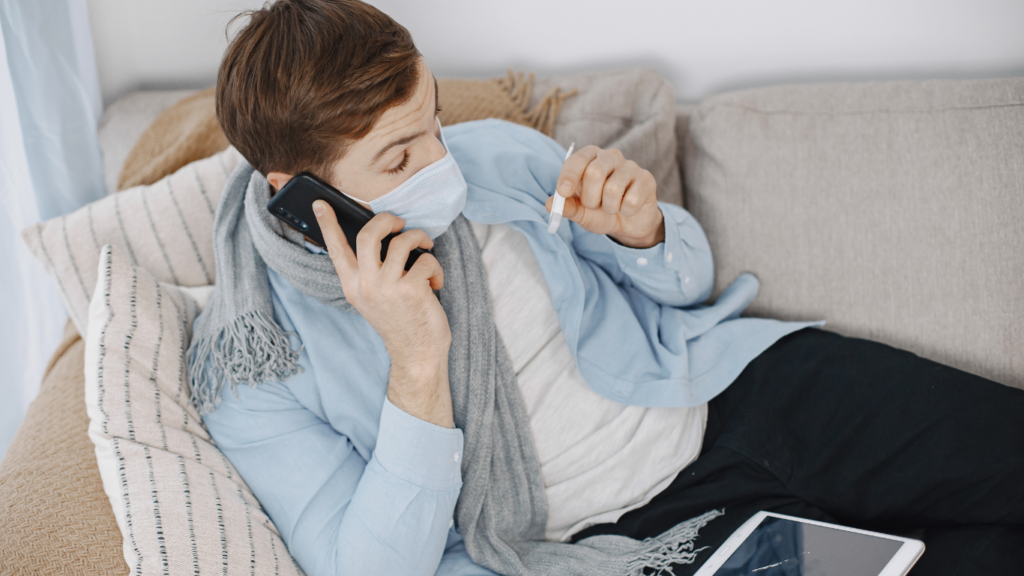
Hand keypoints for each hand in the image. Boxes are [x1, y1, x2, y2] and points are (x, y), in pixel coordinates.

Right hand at [312, 200, 453, 428]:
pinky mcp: (411, 289)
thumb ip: (371, 272)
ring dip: (420, 240)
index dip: (328, 224)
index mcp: (352, 286)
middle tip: (400, 223)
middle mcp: (365, 285)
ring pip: (403, 241)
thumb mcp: (374, 298)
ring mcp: (387, 287)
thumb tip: (384, 238)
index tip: (322, 203)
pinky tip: (435, 283)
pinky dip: (436, 267)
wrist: (417, 354)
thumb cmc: (400, 321)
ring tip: (426, 250)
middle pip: (369, 234)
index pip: (336, 250)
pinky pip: (426, 259)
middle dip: (388, 220)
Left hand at [546, 145, 664, 247]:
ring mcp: (630, 166)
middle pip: (594, 172)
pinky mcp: (646, 179)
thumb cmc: (600, 212)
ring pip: (613, 188)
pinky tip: (628, 209)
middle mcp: (610, 156)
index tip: (563, 192)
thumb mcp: (580, 211)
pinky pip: (632, 199)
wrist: (627, 223)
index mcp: (590, 158)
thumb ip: (567, 207)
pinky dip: (626, 211)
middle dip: (590, 198)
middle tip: (594, 206)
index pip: (577, 159)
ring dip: (609, 208)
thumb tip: (549, 204)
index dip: (569, 175)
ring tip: (611, 209)